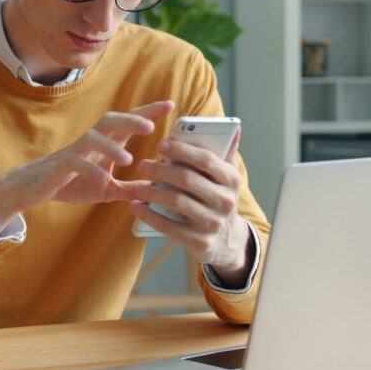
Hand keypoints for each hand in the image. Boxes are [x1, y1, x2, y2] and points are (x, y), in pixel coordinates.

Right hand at [0, 100, 175, 233]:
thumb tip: (155, 192)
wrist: (33, 188)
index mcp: (105, 144)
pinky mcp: (60, 166)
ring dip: (111, 147)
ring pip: (93, 138)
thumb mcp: (106, 188)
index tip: (171, 105)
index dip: (148, 112)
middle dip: (131, 120)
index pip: (128, 123)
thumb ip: (129, 188)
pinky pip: (74, 162)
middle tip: (152, 125)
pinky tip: (100, 177)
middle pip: (111, 121)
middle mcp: (91, 142)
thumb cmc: (71, 182)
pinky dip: (88, 168)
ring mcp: (75, 152)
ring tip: (128, 159)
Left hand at [130, 128, 252, 286]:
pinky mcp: (199, 242)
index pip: (206, 160)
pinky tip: (136, 206)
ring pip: (177, 202)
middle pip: (187, 180)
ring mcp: (213, 223)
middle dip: (161, 170)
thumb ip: (225, 153)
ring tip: (137, 186)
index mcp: (231, 180)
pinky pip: (169, 227)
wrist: (227, 241)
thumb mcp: (226, 178)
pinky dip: (149, 215)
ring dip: (153, 193)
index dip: (182, 150)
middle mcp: (225, 201)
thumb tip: (234, 127)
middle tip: (142, 165)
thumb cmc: (218, 199)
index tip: (162, 144)